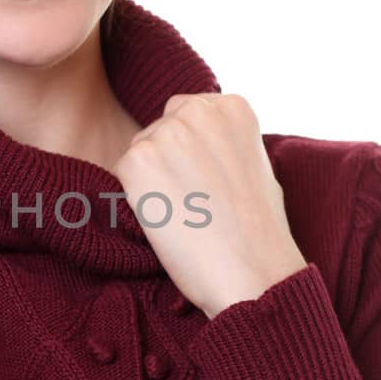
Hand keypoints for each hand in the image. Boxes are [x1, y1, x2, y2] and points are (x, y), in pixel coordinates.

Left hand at [109, 93, 307, 319]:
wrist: (252, 272)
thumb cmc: (259, 231)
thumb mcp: (255, 165)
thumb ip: (223, 143)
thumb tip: (195, 147)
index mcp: (231, 107)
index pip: (188, 114)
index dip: (191, 152)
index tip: (206, 181)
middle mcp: (197, 110)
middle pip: (160, 128)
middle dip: (167, 161)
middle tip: (192, 202)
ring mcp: (165, 133)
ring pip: (140, 152)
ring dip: (150, 182)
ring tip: (184, 215)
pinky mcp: (137, 162)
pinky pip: (121, 176)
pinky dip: (135, 201)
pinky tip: (166, 221)